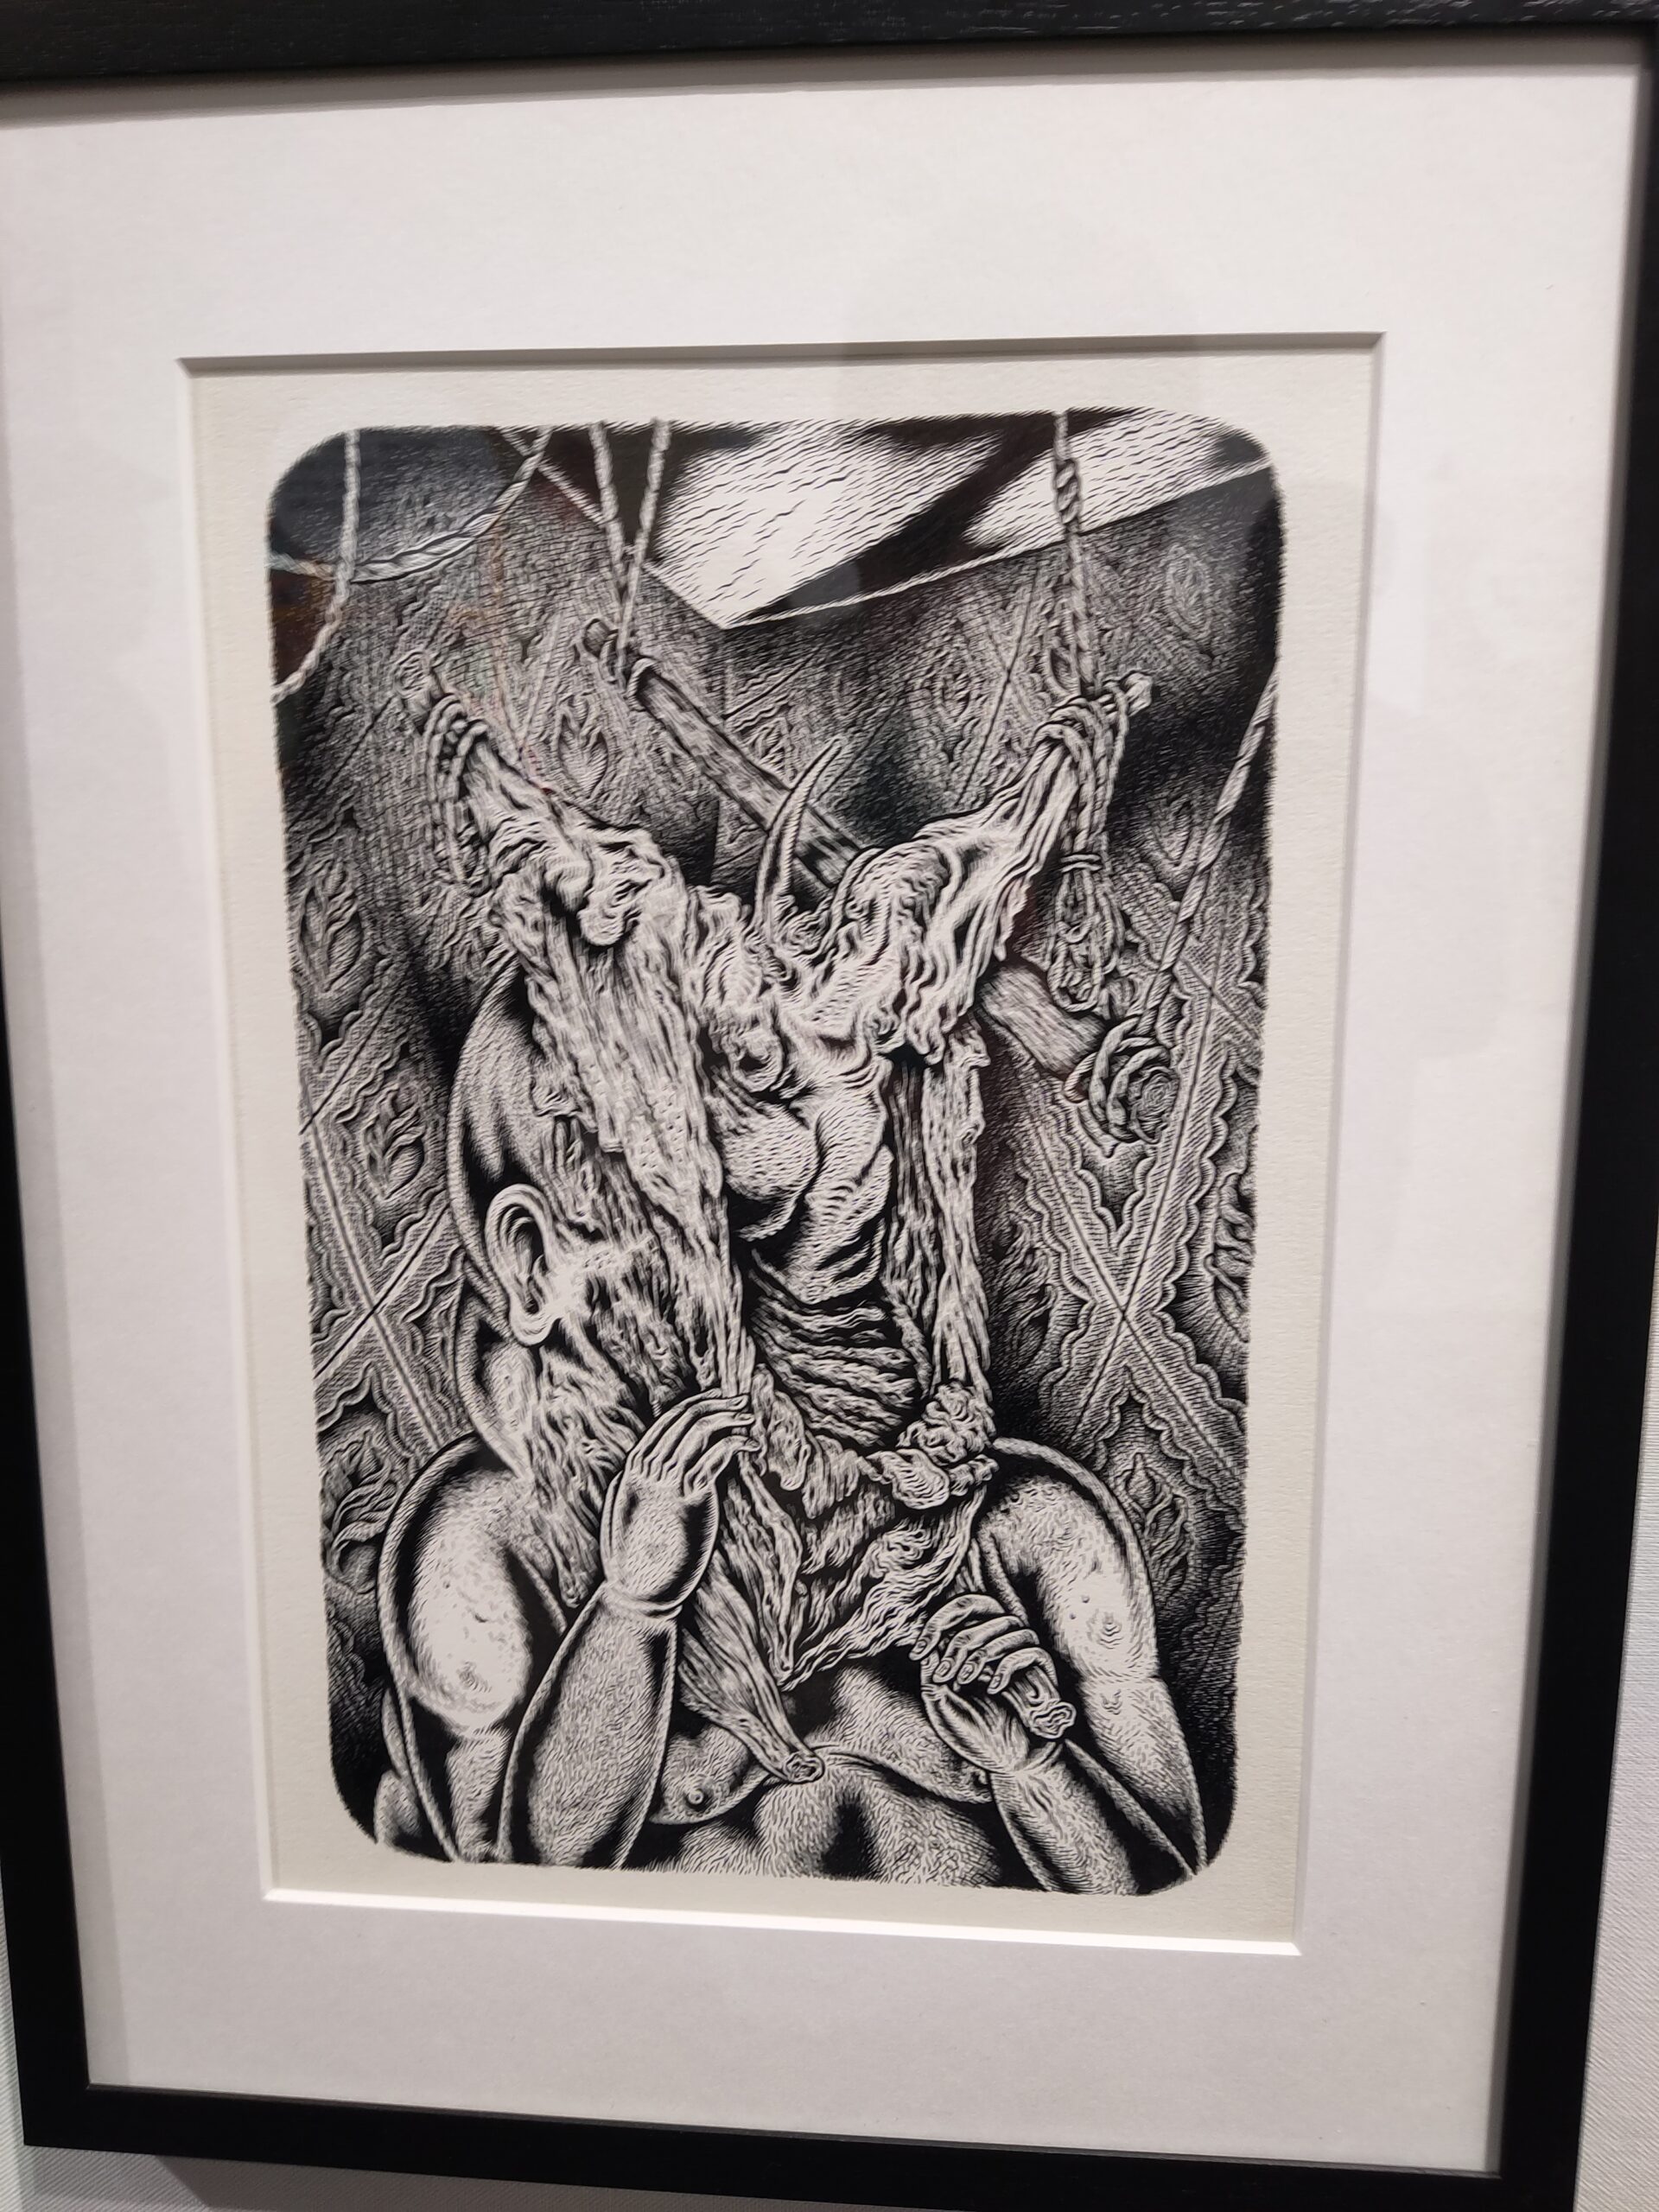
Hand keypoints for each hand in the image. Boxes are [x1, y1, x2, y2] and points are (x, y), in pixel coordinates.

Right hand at [600, 1392, 755, 1612]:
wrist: (639, 1592)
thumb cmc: (634, 1559)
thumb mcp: (624, 1512)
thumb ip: (633, 1485)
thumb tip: (639, 1465)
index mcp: (633, 1468)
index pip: (668, 1420)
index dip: (697, 1403)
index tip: (719, 1399)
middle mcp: (648, 1469)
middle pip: (686, 1419)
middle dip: (717, 1403)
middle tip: (740, 1401)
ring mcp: (668, 1483)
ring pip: (701, 1431)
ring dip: (729, 1418)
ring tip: (748, 1419)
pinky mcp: (690, 1499)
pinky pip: (715, 1457)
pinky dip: (735, 1444)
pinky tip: (750, 1447)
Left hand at [910, 1594, 1075, 1774]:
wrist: (1009, 1766)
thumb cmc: (975, 1736)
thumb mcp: (941, 1706)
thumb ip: (932, 1673)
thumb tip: (927, 1642)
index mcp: (974, 1647)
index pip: (962, 1608)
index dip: (937, 1621)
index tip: (917, 1652)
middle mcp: (998, 1645)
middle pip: (985, 1607)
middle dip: (958, 1640)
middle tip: (944, 1675)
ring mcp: (1021, 1657)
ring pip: (1010, 1624)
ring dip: (981, 1652)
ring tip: (964, 1682)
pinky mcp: (1042, 1674)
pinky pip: (1031, 1650)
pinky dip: (1008, 1666)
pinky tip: (993, 1690)